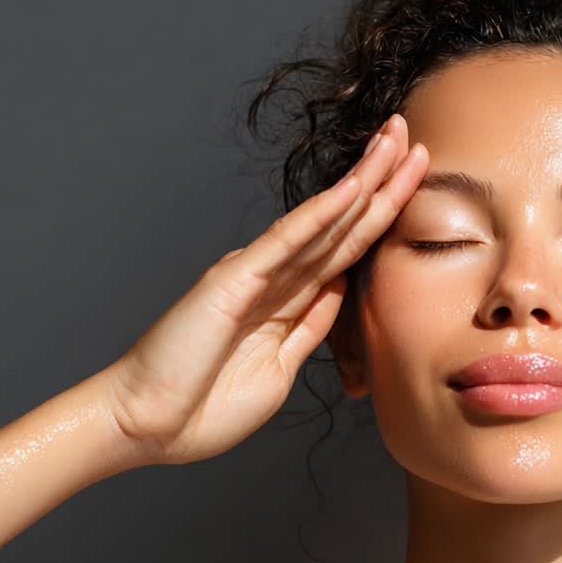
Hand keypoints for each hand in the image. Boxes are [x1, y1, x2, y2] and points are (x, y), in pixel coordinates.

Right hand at [102, 114, 427, 466]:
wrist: (145, 426)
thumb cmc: (204, 407)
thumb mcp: (279, 367)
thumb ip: (310, 327)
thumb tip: (340, 289)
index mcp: (288, 299)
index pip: (348, 247)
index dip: (384, 212)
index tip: (416, 178)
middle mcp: (275, 277)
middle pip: (344, 223)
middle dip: (383, 179)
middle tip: (414, 136)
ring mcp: (255, 274)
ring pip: (323, 221)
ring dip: (364, 181)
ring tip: (395, 140)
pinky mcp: (234, 281)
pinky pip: (287, 242)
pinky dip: (322, 214)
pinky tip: (353, 188)